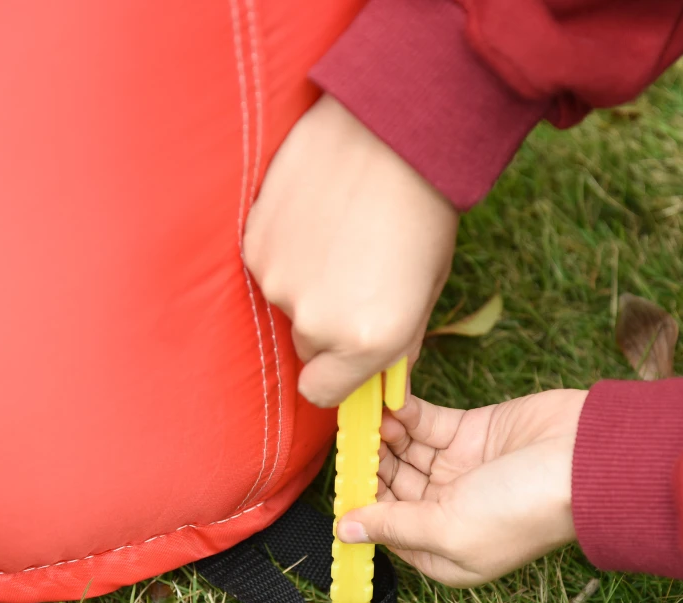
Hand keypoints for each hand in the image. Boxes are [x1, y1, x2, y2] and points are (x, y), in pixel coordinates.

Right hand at [243, 94, 458, 407]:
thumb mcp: (427, 289)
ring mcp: (279, 282)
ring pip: (285, 303)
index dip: (334, 377)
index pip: (322, 393)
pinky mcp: (255, 244)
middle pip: (305, 347)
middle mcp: (317, 322)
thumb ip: (398, 344)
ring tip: (335, 237)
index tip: (343, 358)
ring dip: (304, 284)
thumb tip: (382, 381)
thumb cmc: (424, 212)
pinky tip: (312, 218)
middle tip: (351, 278)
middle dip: (324, 326)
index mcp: (368, 341)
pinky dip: (286, 251)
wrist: (393, 130)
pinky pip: (267, 267)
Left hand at [337, 390, 587, 586]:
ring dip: (383, 434)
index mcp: (442, 548)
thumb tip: (344, 532)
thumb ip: (394, 526)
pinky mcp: (467, 432)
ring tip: (365, 414)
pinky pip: (424, 423)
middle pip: (391, 485)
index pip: (386, 526)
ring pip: (403, 451)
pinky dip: (404, 412)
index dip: (362, 503)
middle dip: (369, 463)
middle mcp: (446, 511)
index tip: (342, 476)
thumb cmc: (522, 508)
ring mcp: (456, 469)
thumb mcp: (450, 528)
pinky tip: (387, 400)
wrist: (586, 458)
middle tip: (349, 436)